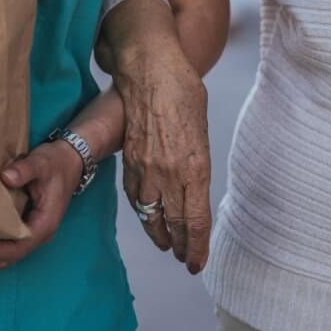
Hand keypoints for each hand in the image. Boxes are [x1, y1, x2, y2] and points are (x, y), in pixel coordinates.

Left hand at [0, 141, 81, 271]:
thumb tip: (5, 177)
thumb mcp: (42, 163)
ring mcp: (30, 233)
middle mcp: (37, 235)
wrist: (69, 160)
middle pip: (6, 259)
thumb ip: (25, 170)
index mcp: (44, 225)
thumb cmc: (55, 163)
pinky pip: (2, 244)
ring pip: (3, 256)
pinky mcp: (22, 227)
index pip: (16, 247)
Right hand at [113, 39, 212, 273]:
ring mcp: (146, 167)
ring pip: (150, 214)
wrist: (148, 68)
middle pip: (174, 223)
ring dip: (159, 233)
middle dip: (180, 246)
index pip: (195, 220)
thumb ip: (198, 161)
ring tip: (166, 244)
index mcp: (195, 166)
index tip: (196, 262)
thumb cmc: (182, 90)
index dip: (196, 246)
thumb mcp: (201, 128)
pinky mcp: (130, 159)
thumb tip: (194, 182)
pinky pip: (135, 195)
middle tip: (184, 259)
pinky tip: (147, 216)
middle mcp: (170, 172)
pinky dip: (142, 210)